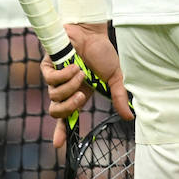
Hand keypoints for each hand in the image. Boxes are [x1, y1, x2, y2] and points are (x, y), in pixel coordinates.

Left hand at [41, 22, 132, 148]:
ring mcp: (55, 78)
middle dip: (68, 107)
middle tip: (81, 97)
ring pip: (54, 95)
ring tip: (82, 72)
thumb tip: (129, 117)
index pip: (66, 117)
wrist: (93, 33)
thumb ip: (118, 97)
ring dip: (71, 85)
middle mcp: (65, 89)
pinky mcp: (48, 66)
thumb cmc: (102, 53)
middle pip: (56, 111)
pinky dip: (64, 74)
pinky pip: (50, 79)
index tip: (59, 146)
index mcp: (78, 94)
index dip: (61, 132)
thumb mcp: (114, 78)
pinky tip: (75, 65)